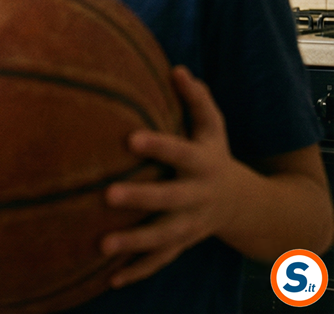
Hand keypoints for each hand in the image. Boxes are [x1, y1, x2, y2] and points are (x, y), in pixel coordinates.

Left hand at [101, 66, 249, 287]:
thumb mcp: (213, 129)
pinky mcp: (181, 245)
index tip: (130, 139)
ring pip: (163, 237)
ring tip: (102, 245)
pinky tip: (108, 278)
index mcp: (202, 164)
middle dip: (141, 198)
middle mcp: (197, 197)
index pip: (179, 152)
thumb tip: (176, 68)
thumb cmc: (213, 157)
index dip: (158, 146)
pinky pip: (159, 261)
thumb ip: (197, 100)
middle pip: (169, 199)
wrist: (246, 206)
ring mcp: (190, 225)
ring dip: (134, 243)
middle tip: (108, 195)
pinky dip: (137, 271)